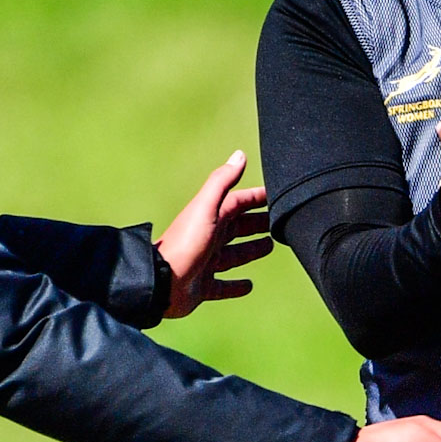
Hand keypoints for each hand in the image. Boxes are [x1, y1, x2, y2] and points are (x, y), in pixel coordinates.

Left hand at [154, 151, 273, 317]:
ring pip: (234, 255)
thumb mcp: (205, 208)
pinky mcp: (203, 286)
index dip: (255, 198)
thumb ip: (222, 182)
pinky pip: (223, 286)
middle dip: (257, 223)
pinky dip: (236, 286)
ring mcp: (206, 263)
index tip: (276, 196)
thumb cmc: (185, 242)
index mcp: (210, 217)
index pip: (237, 202)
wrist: (162, 281)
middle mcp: (208, 238)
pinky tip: (248, 285)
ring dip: (251, 250)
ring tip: (270, 246)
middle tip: (278, 223)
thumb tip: (239, 155)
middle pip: (237, 228)